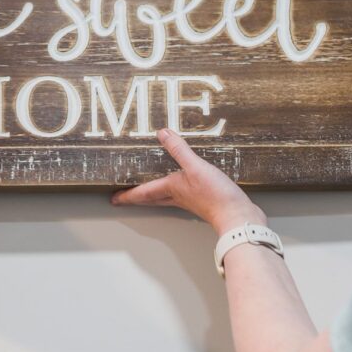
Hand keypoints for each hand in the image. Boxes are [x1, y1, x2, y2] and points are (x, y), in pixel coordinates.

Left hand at [111, 128, 265, 232]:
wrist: (237, 217)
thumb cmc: (215, 196)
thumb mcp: (195, 167)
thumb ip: (179, 150)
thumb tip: (162, 133)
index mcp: (171, 189)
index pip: (142, 193)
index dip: (127, 195)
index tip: (113, 198)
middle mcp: (177, 197)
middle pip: (151, 198)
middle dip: (136, 197)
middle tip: (124, 197)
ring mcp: (191, 200)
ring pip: (166, 197)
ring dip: (155, 193)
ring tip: (149, 187)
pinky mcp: (205, 200)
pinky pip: (184, 193)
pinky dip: (178, 188)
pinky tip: (185, 183)